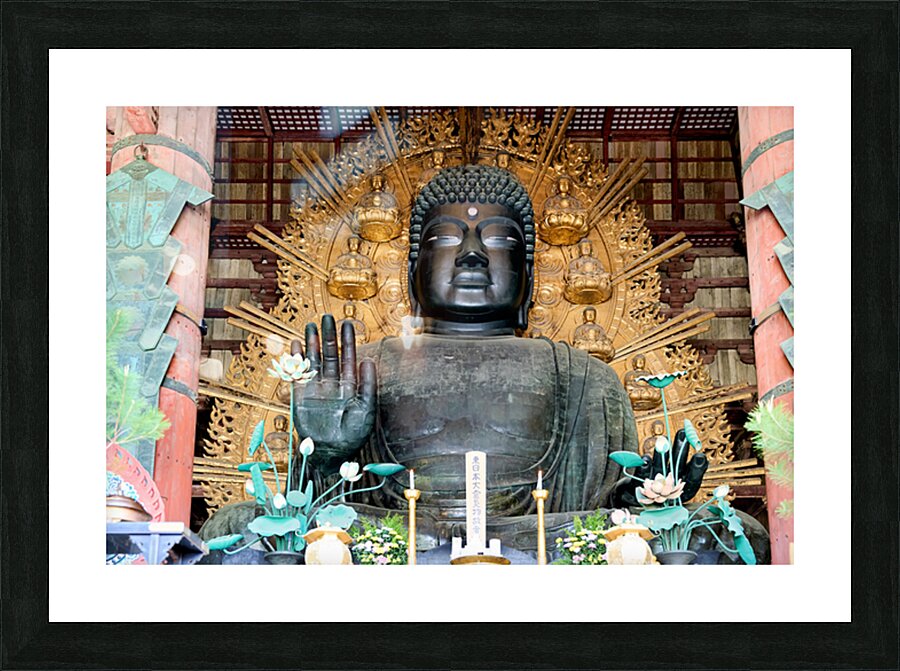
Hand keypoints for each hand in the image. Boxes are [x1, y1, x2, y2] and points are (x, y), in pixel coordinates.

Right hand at [291, 314, 376, 470]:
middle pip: (330, 355)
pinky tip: (296, 344)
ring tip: (312, 325)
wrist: (331, 454)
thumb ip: (368, 385)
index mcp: (350, 387)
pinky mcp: (301, 396)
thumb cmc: (353, 436)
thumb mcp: (367, 409)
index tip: (348, 324)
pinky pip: (299, 374)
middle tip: (328, 317)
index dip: (348, 341)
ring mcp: (316, 389)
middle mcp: (332, 385)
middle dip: (329, 336)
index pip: (348, 358)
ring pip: (314, 361)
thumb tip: (368, 360)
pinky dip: (297, 360)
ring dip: (313, 343)